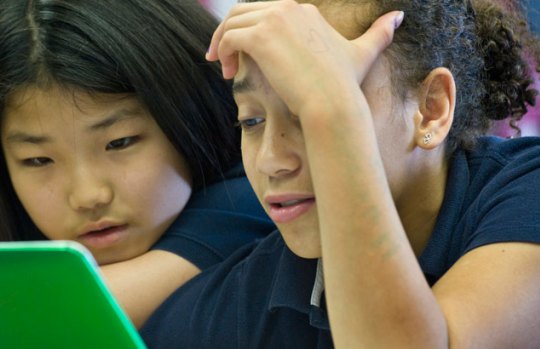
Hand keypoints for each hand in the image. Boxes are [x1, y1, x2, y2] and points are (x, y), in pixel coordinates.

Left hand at [206, 0, 402, 115]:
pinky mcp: (260, 37)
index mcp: (304, 11)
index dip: (253, 31)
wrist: (332, 102)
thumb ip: (379, 33)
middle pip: (244, 11)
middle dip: (230, 33)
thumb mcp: (364, 53)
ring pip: (233, 22)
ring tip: (225, 68)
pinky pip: (230, 37)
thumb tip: (398, 17)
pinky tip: (228, 72)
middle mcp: (288, 8)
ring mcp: (274, 20)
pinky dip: (224, 52)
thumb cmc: (345, 84)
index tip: (248, 55)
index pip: (266, 11)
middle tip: (225, 58)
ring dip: (223, 44)